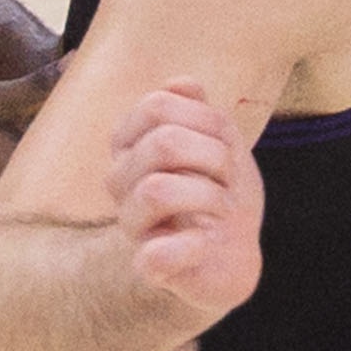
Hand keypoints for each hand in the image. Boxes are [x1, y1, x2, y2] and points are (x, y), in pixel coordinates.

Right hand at [108, 80, 263, 324]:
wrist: (231, 252)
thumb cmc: (217, 189)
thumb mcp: (218, 139)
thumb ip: (198, 108)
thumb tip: (181, 84)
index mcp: (130, 143)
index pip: (156, 105)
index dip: (206, 119)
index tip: (224, 143)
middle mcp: (120, 181)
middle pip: (163, 143)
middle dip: (216, 157)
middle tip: (229, 180)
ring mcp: (131, 224)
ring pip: (157, 191)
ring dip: (211, 197)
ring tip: (223, 208)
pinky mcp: (149, 266)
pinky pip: (157, 254)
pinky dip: (195, 244)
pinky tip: (206, 242)